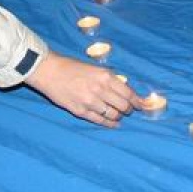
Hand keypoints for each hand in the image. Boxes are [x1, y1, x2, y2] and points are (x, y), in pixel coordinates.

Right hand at [23, 51, 146, 127]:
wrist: (50, 72)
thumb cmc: (72, 67)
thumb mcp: (95, 68)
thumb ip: (110, 80)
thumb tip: (125, 92)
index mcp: (105, 76)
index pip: (128, 93)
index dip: (137, 102)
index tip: (142, 105)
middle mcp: (100, 89)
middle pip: (123, 106)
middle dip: (128, 109)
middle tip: (128, 110)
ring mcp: (90, 102)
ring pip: (113, 115)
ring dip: (118, 116)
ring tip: (119, 115)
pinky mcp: (81, 111)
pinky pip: (100, 120)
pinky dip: (109, 124)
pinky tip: (113, 124)